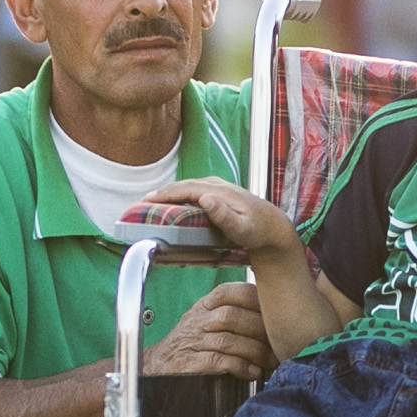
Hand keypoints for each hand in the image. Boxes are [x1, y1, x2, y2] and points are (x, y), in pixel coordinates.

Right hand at [135, 175, 307, 272]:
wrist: (274, 228)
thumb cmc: (258, 231)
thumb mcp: (243, 228)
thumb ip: (224, 215)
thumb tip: (206, 198)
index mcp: (219, 192)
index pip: (186, 189)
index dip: (165, 195)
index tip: (146, 201)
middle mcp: (218, 186)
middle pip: (184, 186)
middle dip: (163, 193)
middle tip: (142, 204)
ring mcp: (220, 189)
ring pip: (189, 187)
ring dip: (171, 193)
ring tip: (153, 203)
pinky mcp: (220, 195)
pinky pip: (195, 191)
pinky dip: (181, 195)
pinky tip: (175, 203)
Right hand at [147, 278, 274, 381]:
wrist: (157, 366)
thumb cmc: (191, 344)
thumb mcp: (207, 321)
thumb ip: (234, 314)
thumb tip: (274, 317)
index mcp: (204, 306)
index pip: (230, 292)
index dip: (255, 299)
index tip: (276, 312)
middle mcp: (197, 320)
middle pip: (232, 316)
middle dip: (260, 331)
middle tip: (279, 344)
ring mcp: (191, 342)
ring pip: (228, 340)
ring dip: (254, 352)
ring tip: (270, 362)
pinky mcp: (188, 363)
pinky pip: (218, 361)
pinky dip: (239, 366)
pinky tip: (252, 372)